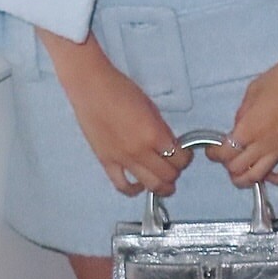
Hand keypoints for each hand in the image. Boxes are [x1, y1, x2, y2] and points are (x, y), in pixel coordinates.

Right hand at [42, 38, 194, 198]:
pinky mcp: (107, 162)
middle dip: (176, 173)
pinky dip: (134, 190)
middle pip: (168, 176)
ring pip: (150, 186)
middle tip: (175, 168)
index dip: (186, 159)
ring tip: (164, 184)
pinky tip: (139, 185)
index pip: (180, 159)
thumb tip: (170, 145)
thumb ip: (162, 130)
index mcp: (155, 134)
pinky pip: (122, 186)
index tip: (184, 156)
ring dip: (162, 187)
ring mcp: (123, 159)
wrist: (91, 88)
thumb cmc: (120, 90)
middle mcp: (140, 151)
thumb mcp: (151, 108)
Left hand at [204, 39, 277, 188]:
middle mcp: (263, 144)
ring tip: (242, 174)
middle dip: (228, 166)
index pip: (225, 153)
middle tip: (227, 158)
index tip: (212, 151)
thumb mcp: (252, 91)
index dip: (214, 154)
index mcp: (248, 128)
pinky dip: (276, 179)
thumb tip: (238, 127)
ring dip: (246, 179)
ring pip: (259, 177)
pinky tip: (270, 175)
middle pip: (238, 168)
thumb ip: (242, 113)